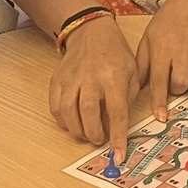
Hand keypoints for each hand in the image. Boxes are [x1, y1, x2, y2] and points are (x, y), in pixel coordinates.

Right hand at [50, 14, 140, 156]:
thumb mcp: (133, 72)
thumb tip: (121, 126)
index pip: (117, 112)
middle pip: (88, 114)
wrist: (91, 32)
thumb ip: (129, 98)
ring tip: (86, 134)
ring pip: (68, 112)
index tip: (118, 155)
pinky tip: (72, 123)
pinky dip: (62, 120)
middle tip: (99, 140)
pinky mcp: (57, 80)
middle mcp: (90, 78)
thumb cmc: (115, 54)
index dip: (118, 137)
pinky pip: (55, 106)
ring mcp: (71, 79)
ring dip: (77, 130)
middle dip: (94, 134)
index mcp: (114, 77)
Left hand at [134, 0, 187, 118]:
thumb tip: (137, 89)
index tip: (161, 117)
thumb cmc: (168, 22)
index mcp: (162, 48)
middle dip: (178, 88)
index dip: (159, 101)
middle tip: (176, 78)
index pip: (159, 81)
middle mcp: (182, 49)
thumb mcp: (149, 38)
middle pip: (182, 84)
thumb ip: (143, 64)